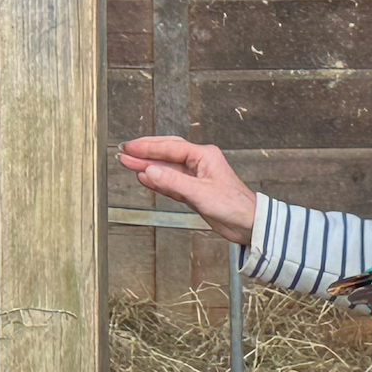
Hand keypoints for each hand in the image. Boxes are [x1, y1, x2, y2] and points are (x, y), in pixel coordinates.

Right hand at [116, 136, 257, 243]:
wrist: (248, 224)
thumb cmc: (234, 205)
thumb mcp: (200, 193)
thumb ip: (173, 182)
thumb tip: (149, 171)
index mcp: (204, 155)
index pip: (170, 148)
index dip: (147, 147)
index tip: (130, 147)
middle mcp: (198, 163)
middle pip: (166, 153)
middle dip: (144, 152)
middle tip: (124, 151)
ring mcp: (195, 177)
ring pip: (166, 168)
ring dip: (147, 166)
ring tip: (127, 162)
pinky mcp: (193, 191)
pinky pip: (170, 183)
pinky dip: (156, 181)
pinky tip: (144, 178)